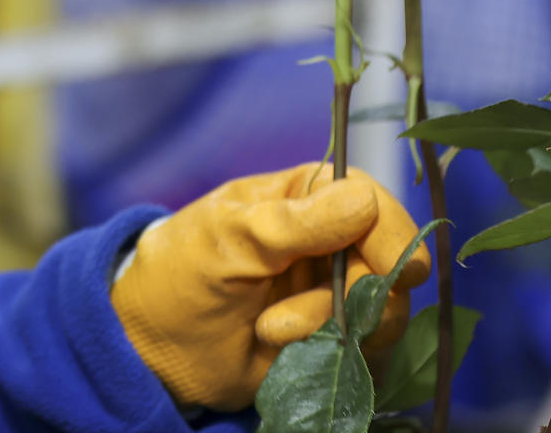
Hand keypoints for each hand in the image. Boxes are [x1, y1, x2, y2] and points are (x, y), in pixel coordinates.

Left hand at [108, 163, 428, 411]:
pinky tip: (283, 348)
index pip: (374, 203)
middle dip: (355, 294)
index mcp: (305, 196)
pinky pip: (369, 349)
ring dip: (331, 326)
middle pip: (391, 263)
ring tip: (271, 330)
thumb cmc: (180, 272)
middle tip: (299, 316)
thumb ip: (295, 223)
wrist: (156, 345)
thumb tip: (364, 198)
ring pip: (385, 310)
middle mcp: (330, 240)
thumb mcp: (228, 239)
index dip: (390, 236)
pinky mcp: (334, 337)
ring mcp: (335, 291)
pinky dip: (334, 353)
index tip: (394, 270)